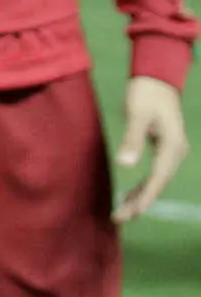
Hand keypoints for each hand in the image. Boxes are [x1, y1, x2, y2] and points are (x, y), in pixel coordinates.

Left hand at [114, 74, 187, 222]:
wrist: (157, 78)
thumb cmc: (146, 93)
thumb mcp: (137, 114)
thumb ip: (132, 139)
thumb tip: (125, 164)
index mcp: (172, 146)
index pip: (158, 177)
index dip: (146, 196)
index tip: (133, 213)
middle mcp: (176, 151)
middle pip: (158, 182)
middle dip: (140, 201)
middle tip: (120, 218)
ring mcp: (172, 150)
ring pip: (157, 179)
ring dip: (141, 195)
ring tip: (123, 212)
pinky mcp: (165, 148)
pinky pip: (155, 172)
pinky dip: (143, 185)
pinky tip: (131, 195)